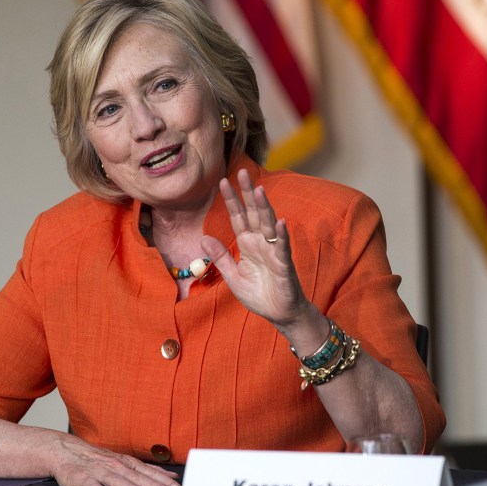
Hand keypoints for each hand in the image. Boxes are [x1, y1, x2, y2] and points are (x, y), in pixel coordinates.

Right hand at [49, 435, 180, 485]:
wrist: (67, 451)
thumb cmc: (100, 461)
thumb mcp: (126, 462)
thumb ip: (147, 470)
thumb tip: (171, 477)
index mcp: (127, 463)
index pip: (149, 472)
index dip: (163, 480)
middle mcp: (115, 465)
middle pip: (136, 476)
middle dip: (152, 484)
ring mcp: (98, 471)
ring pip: (116, 480)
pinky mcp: (80, 478)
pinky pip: (89, 485)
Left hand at [201, 168, 310, 327]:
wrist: (278, 314)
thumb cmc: (259, 294)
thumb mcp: (233, 276)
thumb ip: (220, 257)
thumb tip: (203, 239)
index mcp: (247, 244)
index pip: (238, 217)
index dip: (231, 200)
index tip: (222, 181)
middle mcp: (261, 243)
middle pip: (254, 213)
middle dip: (248, 193)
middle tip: (242, 172)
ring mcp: (273, 251)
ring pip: (268, 224)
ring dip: (264, 208)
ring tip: (258, 190)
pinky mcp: (284, 264)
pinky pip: (282, 247)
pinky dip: (281, 235)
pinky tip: (280, 222)